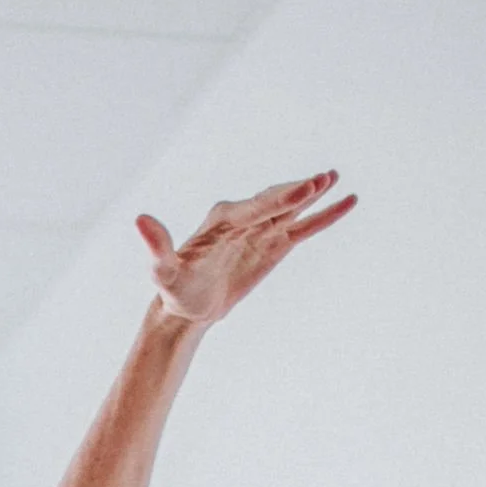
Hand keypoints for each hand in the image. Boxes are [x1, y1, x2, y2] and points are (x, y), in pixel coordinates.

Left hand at [136, 170, 355, 329]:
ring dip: (314, 196)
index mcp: (223, 219)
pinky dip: (323, 217)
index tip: (302, 189)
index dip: (280, 198)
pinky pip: (303, 229)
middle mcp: (244, 218)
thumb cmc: (175, 290)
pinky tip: (345, 203)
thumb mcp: (163, 272)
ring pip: (293, 210)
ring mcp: (262, 230)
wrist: (186, 307)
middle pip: (277, 202)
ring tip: (334, 179)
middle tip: (323, 179)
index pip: (257, 206)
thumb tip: (140, 220)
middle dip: (298, 192)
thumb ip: (157, 247)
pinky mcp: (273, 246)